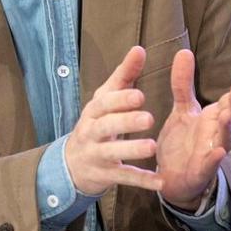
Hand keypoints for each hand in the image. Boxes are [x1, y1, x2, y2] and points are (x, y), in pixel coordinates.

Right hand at [64, 46, 162, 196]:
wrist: (72, 164)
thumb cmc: (96, 124)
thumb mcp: (105, 99)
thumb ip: (124, 75)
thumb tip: (139, 49)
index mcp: (93, 112)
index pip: (103, 103)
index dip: (120, 99)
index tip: (140, 95)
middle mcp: (91, 133)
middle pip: (106, 126)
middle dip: (126, 122)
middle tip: (148, 118)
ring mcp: (97, 155)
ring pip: (113, 153)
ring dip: (132, 150)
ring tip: (153, 147)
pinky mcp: (106, 175)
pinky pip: (123, 177)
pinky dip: (141, 180)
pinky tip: (159, 180)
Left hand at [156, 49, 230, 210]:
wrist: (172, 177)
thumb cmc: (183, 141)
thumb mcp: (182, 109)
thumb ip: (183, 83)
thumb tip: (184, 51)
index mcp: (215, 118)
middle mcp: (217, 134)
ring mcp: (212, 153)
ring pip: (225, 140)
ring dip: (228, 128)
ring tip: (227, 116)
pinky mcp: (201, 171)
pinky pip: (210, 165)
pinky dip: (215, 159)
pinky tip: (219, 152)